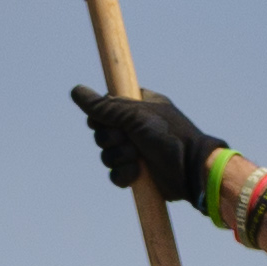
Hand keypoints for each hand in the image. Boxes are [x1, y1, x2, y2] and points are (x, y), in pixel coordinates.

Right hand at [71, 83, 225, 206]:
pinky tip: (138, 173)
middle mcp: (134, 127)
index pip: (104, 107)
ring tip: (139, 157)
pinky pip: (114, 174)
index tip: (112, 120)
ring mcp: (135, 150)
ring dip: (120, 157)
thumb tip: (75, 91)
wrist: (191, 169)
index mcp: (136, 106)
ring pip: (106, 155)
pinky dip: (124, 175)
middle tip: (130, 139)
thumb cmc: (169, 136)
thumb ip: (104, 107)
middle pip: (101, 133)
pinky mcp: (136, 173)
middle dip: (113, 139)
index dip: (102, 117)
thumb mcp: (134, 116)